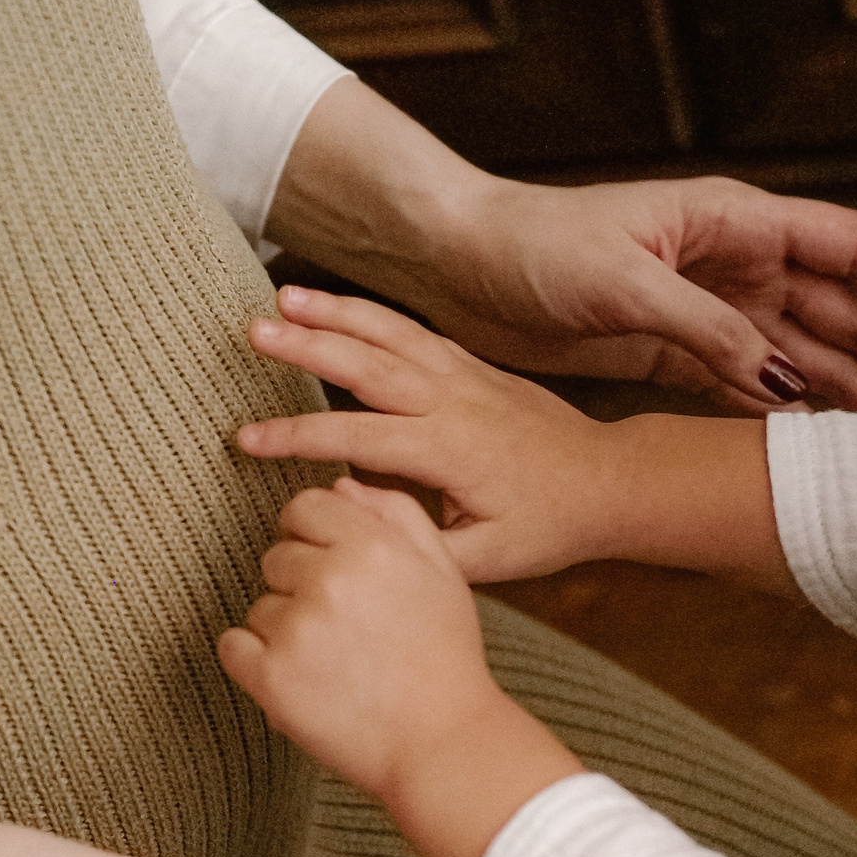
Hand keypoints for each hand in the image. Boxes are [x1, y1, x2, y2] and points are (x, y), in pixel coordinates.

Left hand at [218, 479, 583, 856]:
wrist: (443, 742)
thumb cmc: (446, 657)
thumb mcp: (442, 570)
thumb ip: (395, 514)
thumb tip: (340, 485)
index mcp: (372, 545)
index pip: (304, 506)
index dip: (315, 536)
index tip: (331, 569)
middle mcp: (330, 578)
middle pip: (277, 556)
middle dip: (302, 585)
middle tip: (345, 627)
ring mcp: (297, 628)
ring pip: (260, 605)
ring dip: (286, 629)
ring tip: (334, 662)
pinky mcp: (271, 677)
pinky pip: (232, 646)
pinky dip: (254, 662)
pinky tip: (298, 677)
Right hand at [236, 286, 805, 594]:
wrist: (609, 482)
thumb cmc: (548, 526)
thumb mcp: (486, 559)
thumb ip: (416, 543)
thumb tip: (353, 522)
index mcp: (450, 450)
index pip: (358, 437)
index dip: (298, 437)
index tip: (247, 440)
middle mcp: (454, 400)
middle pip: (368, 363)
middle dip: (307, 346)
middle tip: (252, 332)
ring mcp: (465, 375)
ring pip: (390, 333)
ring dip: (334, 312)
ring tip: (281, 298)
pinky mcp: (473, 366)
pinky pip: (413, 331)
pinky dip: (371, 315)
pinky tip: (334, 306)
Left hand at [265, 81, 856, 414]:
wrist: (452, 261)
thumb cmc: (529, 247)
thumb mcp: (620, 285)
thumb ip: (705, 330)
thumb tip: (784, 378)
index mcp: (733, 222)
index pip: (853, 250)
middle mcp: (734, 261)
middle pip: (845, 312)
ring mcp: (708, 308)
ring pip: (808, 354)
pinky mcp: (673, 350)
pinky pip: (755, 384)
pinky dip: (795, 416)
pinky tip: (831, 454)